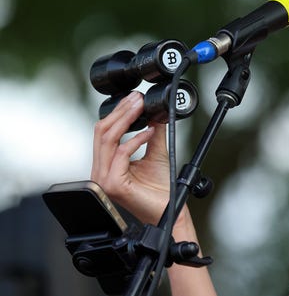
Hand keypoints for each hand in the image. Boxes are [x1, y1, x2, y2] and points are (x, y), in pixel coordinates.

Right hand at [91, 91, 170, 224]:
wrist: (168, 210)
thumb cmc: (160, 188)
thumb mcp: (155, 152)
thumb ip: (152, 132)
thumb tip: (154, 112)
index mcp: (106, 164)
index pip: (104, 132)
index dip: (118, 112)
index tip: (134, 98)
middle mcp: (101, 171)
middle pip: (102, 132)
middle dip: (121, 112)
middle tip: (137, 99)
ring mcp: (104, 179)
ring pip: (108, 139)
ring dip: (126, 120)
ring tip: (141, 108)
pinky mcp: (113, 184)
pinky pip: (121, 154)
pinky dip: (136, 139)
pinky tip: (149, 132)